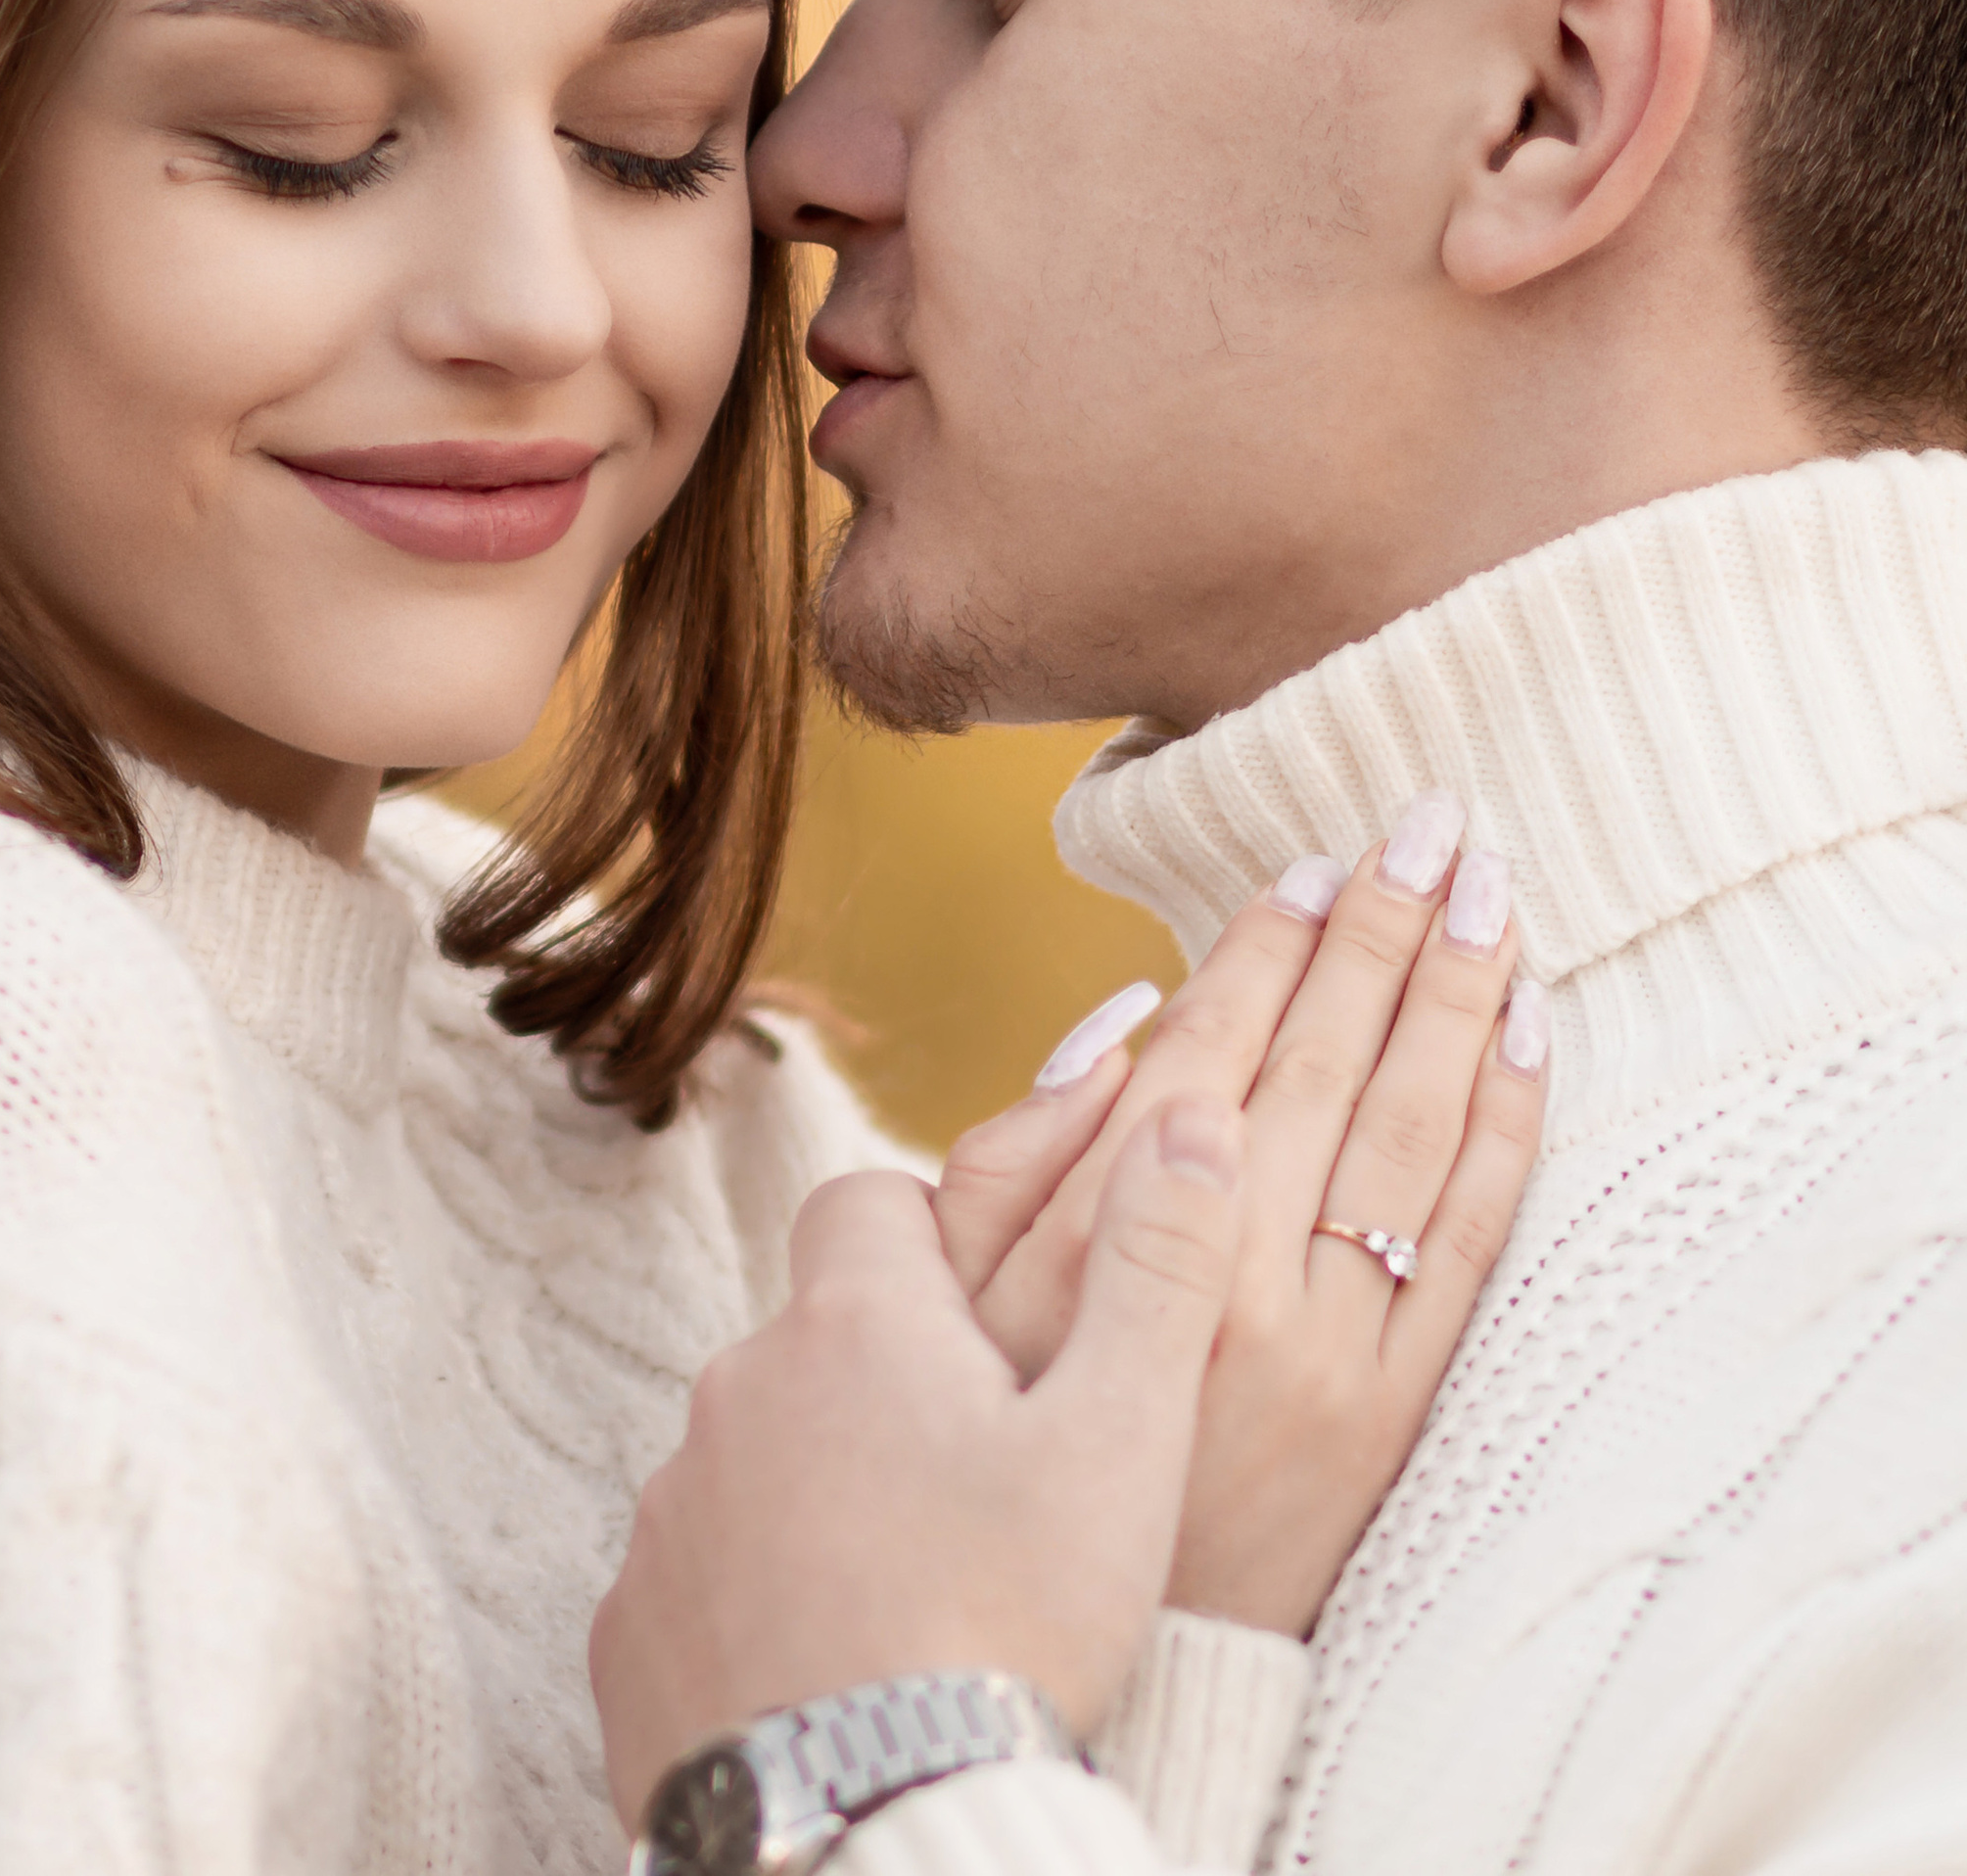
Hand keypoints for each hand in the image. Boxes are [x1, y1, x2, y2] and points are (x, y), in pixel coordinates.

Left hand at [591, 1095, 1247, 1832]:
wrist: (877, 1839)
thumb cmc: (1009, 1630)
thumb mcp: (1120, 1440)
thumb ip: (1156, 1265)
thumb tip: (1190, 1116)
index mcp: (853, 1326)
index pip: (871, 1201)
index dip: (934, 1238)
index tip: (992, 1317)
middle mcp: (737, 1392)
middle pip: (814, 1339)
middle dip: (886, 1383)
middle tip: (981, 1483)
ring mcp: (670, 1512)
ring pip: (755, 1458)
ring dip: (820, 1495)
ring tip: (917, 1594)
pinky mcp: (629, 1626)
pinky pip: (697, 1574)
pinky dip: (757, 1599)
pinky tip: (835, 1664)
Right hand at [932, 793, 1543, 1634]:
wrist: (1108, 1648)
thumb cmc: (1003, 1435)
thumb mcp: (945, 1292)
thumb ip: (1015, 1150)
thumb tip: (1124, 1020)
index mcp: (1102, 1236)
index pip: (1205, 1049)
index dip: (1266, 947)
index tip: (1312, 864)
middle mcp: (1220, 1275)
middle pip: (1321, 1066)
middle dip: (1382, 931)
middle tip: (1431, 824)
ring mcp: (1322, 1344)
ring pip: (1408, 1133)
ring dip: (1458, 997)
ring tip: (1492, 892)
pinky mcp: (1395, 1407)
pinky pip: (1469, 1244)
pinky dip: (1508, 1128)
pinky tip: (1528, 1033)